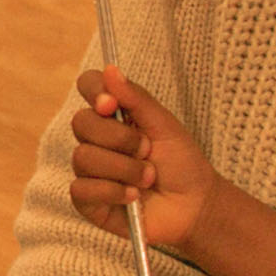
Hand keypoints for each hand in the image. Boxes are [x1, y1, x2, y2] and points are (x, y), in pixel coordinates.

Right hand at [69, 66, 220, 252]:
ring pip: (83, 158)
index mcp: (115, 115)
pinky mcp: (87, 201)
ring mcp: (90, 170)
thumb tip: (110, 69)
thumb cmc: (182, 164)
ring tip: (147, 178)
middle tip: (147, 151)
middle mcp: (97, 139)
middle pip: (81, 123)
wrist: (194, 207)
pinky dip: (113, 192)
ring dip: (123, 169)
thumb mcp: (165, 126)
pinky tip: (133, 197)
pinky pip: (82, 189)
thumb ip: (137, 99)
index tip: (112, 105)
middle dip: (120, 139)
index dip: (94, 91)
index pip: (88, 87)